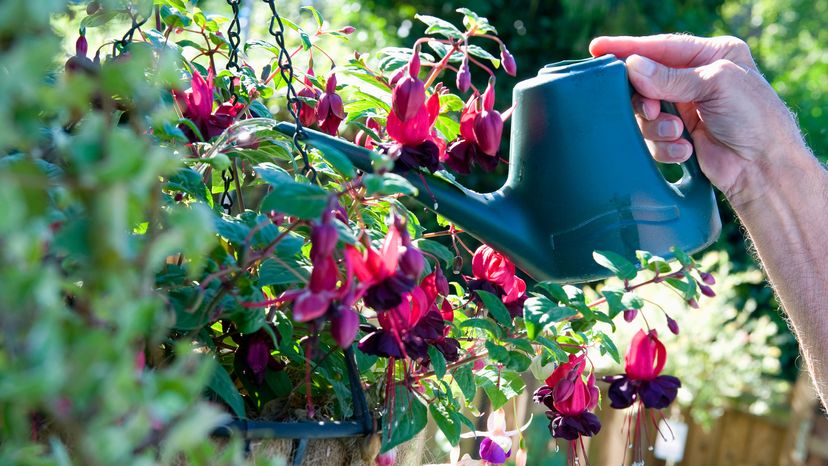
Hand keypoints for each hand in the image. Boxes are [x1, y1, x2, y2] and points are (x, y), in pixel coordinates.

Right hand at [589, 34, 805, 204]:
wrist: (764, 168)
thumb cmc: (754, 118)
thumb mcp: (715, 85)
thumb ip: (671, 77)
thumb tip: (632, 67)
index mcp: (710, 55)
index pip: (661, 48)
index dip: (628, 48)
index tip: (598, 49)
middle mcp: (695, 80)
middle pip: (645, 82)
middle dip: (645, 99)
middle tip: (651, 109)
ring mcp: (686, 109)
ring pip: (645, 113)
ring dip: (657, 126)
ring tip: (678, 134)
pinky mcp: (680, 136)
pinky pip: (652, 138)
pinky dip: (665, 146)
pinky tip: (686, 150)